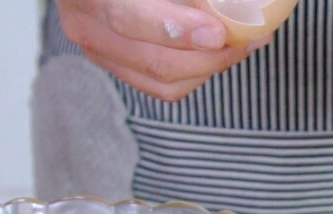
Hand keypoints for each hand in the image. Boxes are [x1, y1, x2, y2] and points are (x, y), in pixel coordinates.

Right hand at [56, 0, 264, 100]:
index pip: (127, 18)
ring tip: (243, 44)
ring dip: (210, 67)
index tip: (217, 31)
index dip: (174, 29)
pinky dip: (196, 73)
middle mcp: (85, 23)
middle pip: (154, 61)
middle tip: (248, 39)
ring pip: (162, 80)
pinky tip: (220, 52)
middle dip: (210, 57)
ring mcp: (98, 49)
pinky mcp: (114, 64)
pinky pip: (161, 86)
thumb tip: (239, 1)